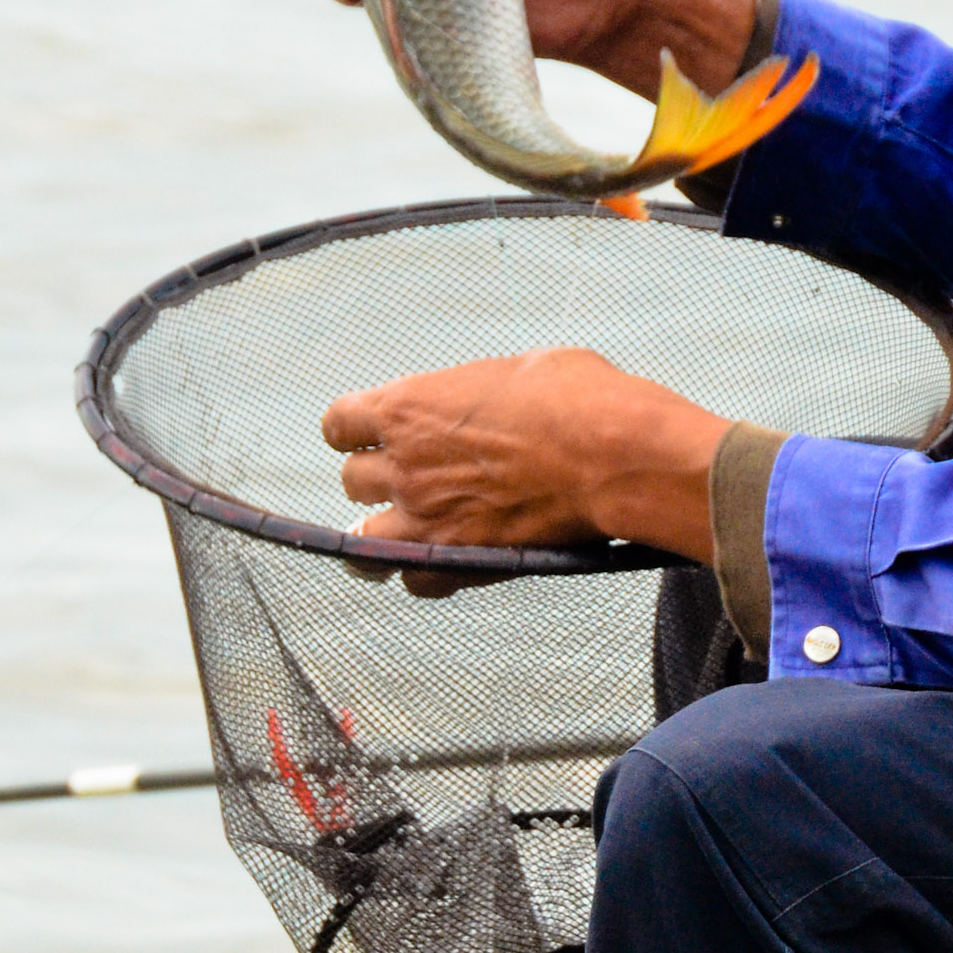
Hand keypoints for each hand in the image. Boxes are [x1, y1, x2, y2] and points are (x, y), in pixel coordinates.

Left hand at [322, 349, 726, 594]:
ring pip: (365, 538)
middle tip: (415, 478)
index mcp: (407, 407)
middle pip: (353, 480)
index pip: (340, 423)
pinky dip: (424, 573)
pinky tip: (444, 561)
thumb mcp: (518, 371)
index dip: (356, 431)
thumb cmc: (578, 401)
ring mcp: (423, 518)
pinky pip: (415, 580)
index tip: (373, 435)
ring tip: (413, 528)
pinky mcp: (456, 560)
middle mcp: (402, 464)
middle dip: (381, 478)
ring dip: (385, 532)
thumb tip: (491, 403)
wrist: (612, 456)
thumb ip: (479, 396)